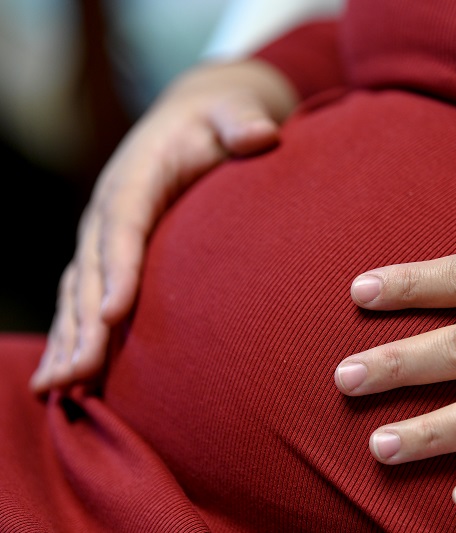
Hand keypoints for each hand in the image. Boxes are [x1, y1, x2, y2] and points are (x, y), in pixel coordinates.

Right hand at [30, 59, 297, 392]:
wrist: (193, 118)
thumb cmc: (217, 121)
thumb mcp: (232, 111)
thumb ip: (242, 122)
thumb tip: (260, 134)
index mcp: (137, 176)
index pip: (123, 224)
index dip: (118, 269)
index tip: (114, 314)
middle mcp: (109, 209)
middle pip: (92, 269)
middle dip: (82, 324)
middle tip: (76, 374)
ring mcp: (104, 233)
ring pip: (79, 290)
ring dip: (67, 339)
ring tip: (56, 387)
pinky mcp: (110, 253)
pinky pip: (85, 296)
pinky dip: (73, 334)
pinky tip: (67, 374)